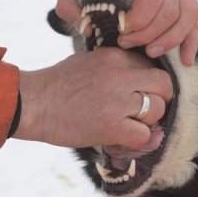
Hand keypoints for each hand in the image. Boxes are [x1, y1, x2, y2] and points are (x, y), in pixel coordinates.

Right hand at [15, 48, 171, 148]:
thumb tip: (136, 76)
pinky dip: (137, 139)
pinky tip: (122, 137)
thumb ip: (115, 66)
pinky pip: (143, 135)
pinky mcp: (111, 126)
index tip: (140, 93)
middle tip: (146, 109)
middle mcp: (119, 76)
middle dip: (160, 98)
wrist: (33, 103)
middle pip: (163, 85)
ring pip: (157, 110)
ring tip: (130, 123)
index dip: (149, 82)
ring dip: (148, 121)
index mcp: (114, 57)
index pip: (151, 66)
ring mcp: (117, 101)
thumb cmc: (56, 84)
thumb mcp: (88, 60)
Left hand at [56, 0, 197, 65]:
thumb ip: (69, 2)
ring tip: (150, 53)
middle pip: (170, 9)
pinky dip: (191, 40)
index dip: (139, 22)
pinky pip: (195, 17)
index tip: (121, 33)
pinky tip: (185, 59)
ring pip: (188, 14)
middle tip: (127, 45)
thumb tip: (87, 29)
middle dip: (150, 34)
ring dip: (171, 39)